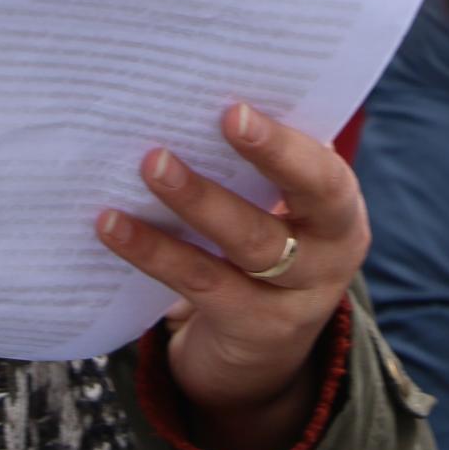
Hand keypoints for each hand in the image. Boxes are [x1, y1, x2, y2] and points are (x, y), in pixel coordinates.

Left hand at [95, 103, 363, 449]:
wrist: (257, 353)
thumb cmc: (253, 247)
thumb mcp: (268, 209)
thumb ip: (246, 163)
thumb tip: (185, 96)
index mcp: (337, 211)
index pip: (326, 170)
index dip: (287, 142)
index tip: (238, 108)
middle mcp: (330, 254)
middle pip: (312, 200)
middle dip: (270, 155)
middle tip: (222, 117)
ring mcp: (296, 298)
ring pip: (251, 244)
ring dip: (199, 200)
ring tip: (151, 165)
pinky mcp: (252, 329)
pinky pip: (200, 282)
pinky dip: (153, 250)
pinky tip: (110, 224)